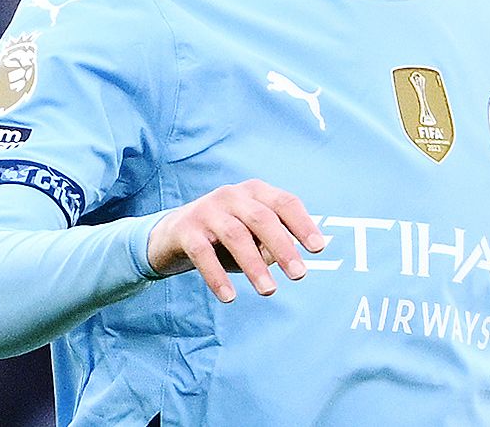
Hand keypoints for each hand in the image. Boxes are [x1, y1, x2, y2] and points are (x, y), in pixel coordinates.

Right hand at [147, 179, 325, 302]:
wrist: (171, 235)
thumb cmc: (224, 237)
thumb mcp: (251, 236)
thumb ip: (272, 244)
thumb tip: (295, 263)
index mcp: (255, 192)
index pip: (285, 203)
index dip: (303, 224)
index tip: (318, 248)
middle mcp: (232, 195)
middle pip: (262, 218)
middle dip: (283, 246)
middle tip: (299, 275)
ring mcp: (207, 210)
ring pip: (235, 235)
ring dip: (254, 265)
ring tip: (269, 290)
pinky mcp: (185, 229)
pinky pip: (203, 253)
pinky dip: (217, 276)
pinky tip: (229, 297)